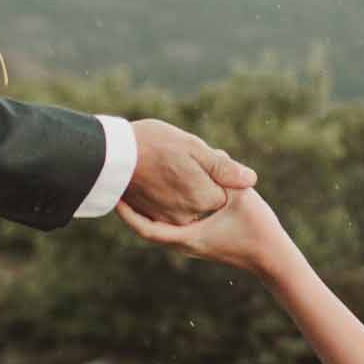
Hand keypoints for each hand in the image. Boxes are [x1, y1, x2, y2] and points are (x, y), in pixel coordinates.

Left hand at [117, 187, 294, 276]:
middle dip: (134, 206)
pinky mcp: (201, 240)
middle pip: (149, 225)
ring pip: (161, 225)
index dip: (128, 213)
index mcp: (188, 237)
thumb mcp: (242, 198)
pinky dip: (164, 211)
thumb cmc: (257, 230)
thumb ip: (227, 175)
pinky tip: (164, 194)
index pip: (146, 228)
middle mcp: (185, 243)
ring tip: (136, 186)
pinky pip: (173, 226)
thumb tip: (217, 154)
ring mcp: (192, 243)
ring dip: (148, 208)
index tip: (115, 197)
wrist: (271, 258)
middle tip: (120, 184)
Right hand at [121, 119, 256, 225]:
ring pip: (188, 201)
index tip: (200, 157)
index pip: (226, 189)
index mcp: (205, 197)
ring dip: (184, 186)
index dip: (216, 170)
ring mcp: (168, 219)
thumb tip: (251, 180)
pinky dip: (167, 194)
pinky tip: (157, 176)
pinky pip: (169, 208)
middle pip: (207, 196)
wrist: (112, 155)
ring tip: (167, 164)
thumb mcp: (194, 148)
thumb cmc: (154, 144)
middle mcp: (188, 215)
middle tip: (180, 158)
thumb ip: (223, 168)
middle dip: (201, 179)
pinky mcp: (151, 217)